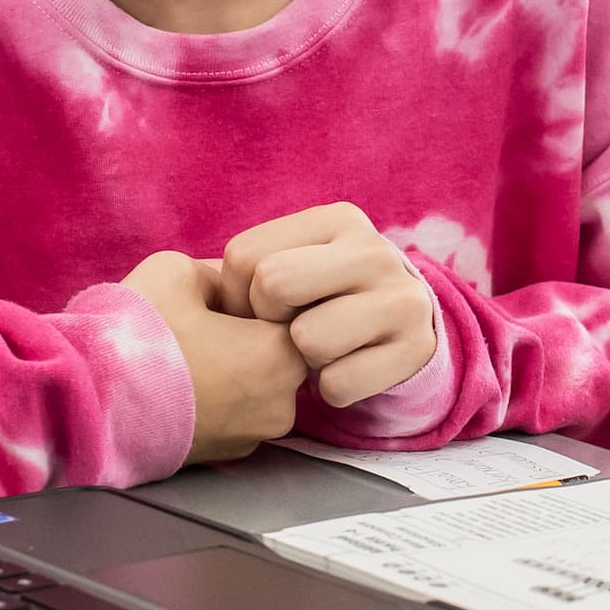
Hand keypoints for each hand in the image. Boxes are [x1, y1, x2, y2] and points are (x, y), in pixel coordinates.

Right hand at [119, 252, 306, 464]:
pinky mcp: (223, 458)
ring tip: (185, 356)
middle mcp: (280, 405)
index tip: (226, 297)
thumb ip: (223, 276)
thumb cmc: (136, 332)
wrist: (87, 400)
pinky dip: (215, 399)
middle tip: (203, 325)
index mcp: (281, 355)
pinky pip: (234, 415)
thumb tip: (230, 289)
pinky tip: (179, 384)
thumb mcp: (179, 270)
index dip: (261, 299)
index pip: (297, 315)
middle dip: (250, 337)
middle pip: (280, 355)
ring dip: (233, 371)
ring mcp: (252, 437)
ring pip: (257, 388)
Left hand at [217, 203, 437, 409]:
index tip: (262, 309)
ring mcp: (401, 299)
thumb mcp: (298, 261)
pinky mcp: (414, 349)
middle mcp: (374, 251)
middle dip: (267, 321)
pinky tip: (348, 369)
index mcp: (337, 219)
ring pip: (308, 339)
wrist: (408, 325)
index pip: (244, 256)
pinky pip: (337, 385)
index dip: (237, 295)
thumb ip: (254, 265)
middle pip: (273, 285)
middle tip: (289, 328)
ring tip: (323, 347)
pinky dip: (331, 390)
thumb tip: (195, 291)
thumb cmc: (327, 295)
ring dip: (303, 358)